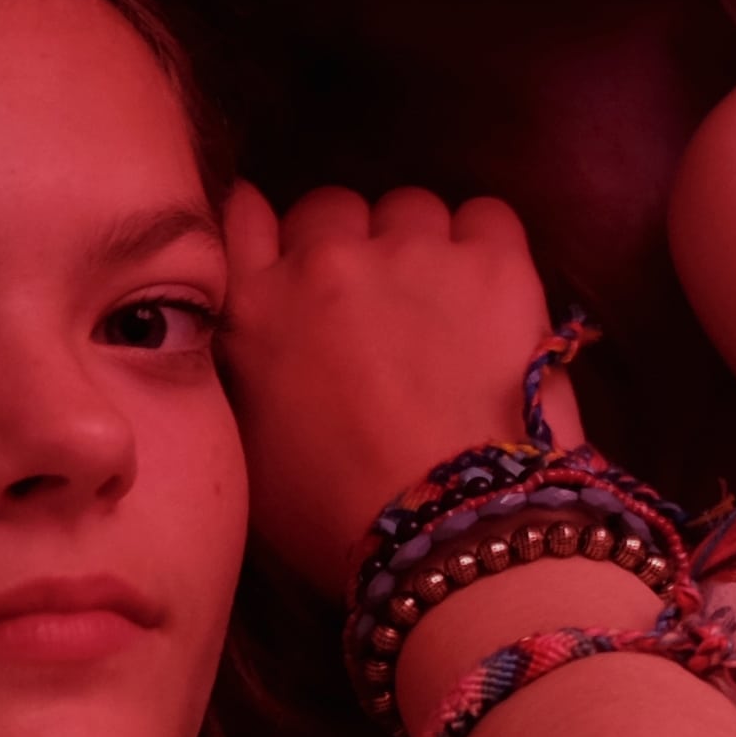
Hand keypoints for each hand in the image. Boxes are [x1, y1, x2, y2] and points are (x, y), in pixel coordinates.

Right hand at [217, 181, 583, 598]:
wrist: (449, 528)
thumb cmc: (337, 515)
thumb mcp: (248, 445)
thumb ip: (243, 365)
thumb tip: (254, 336)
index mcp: (253, 305)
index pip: (244, 213)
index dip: (275, 237)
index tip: (295, 265)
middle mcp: (324, 258)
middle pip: (332, 208)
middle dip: (349, 246)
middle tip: (376, 307)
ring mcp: (412, 251)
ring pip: (410, 207)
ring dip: (419, 246)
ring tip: (442, 310)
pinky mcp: (492, 260)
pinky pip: (485, 217)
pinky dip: (486, 248)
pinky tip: (492, 297)